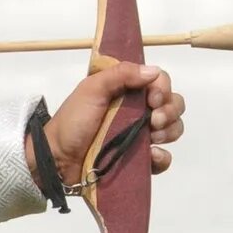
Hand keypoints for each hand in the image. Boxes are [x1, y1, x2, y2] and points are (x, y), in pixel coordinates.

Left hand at [37, 62, 184, 186]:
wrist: (58, 159)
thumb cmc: (73, 121)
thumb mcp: (92, 89)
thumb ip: (120, 74)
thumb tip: (154, 72)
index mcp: (128, 91)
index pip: (160, 82)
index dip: (163, 88)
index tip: (152, 99)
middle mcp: (138, 112)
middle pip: (173, 104)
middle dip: (170, 110)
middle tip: (154, 120)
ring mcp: (140, 137)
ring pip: (173, 129)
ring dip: (169, 131)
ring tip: (151, 137)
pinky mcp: (139, 161)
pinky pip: (163, 158)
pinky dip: (162, 157)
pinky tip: (151, 156)